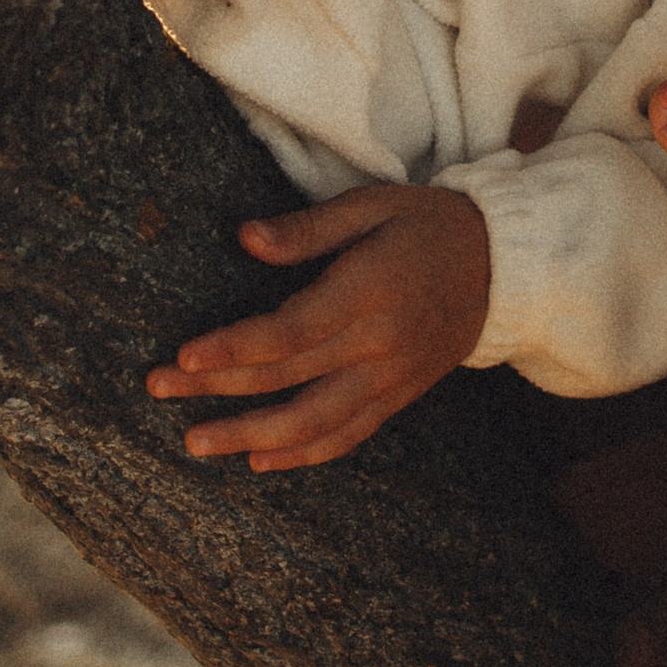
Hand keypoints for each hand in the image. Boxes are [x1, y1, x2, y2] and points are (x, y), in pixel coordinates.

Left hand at [146, 181, 490, 470]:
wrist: (507, 268)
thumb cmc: (431, 225)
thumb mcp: (374, 206)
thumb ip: (308, 229)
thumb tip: (243, 238)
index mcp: (369, 291)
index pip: (289, 331)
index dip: (233, 349)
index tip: (184, 356)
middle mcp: (380, 343)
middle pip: (287, 377)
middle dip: (216, 388)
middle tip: (158, 389)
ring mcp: (391, 377)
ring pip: (313, 422)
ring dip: (250, 436)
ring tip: (197, 442)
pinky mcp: (400, 395)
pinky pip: (348, 435)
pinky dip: (304, 454)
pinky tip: (260, 461)